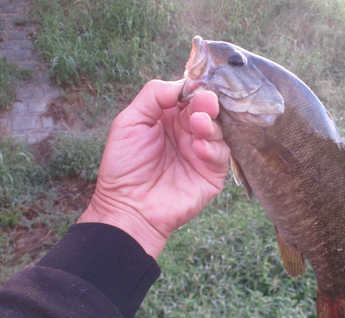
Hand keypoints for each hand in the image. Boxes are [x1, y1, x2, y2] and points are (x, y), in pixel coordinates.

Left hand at [78, 80, 229, 258]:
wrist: (128, 207)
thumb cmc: (123, 166)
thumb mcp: (129, 122)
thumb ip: (153, 96)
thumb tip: (181, 84)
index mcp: (168, 119)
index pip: (189, 96)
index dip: (194, 89)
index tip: (195, 86)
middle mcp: (187, 133)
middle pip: (207, 110)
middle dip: (207, 103)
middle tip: (205, 102)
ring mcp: (201, 153)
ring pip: (218, 129)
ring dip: (210, 124)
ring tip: (198, 124)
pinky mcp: (211, 173)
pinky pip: (221, 155)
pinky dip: (213, 148)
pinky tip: (198, 148)